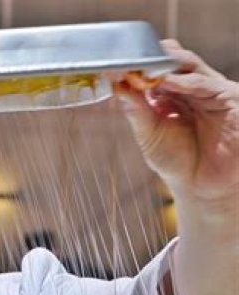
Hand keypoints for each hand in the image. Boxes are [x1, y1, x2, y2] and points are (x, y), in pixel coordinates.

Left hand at [116, 40, 238, 205]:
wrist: (202, 188)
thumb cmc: (177, 161)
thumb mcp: (149, 134)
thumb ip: (137, 110)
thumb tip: (118, 86)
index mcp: (173, 93)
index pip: (157, 69)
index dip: (138, 66)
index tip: (115, 66)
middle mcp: (193, 88)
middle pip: (174, 62)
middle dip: (153, 59)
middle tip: (131, 58)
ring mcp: (213, 91)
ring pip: (190, 68)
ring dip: (167, 66)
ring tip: (145, 69)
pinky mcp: (231, 99)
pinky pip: (209, 84)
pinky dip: (187, 82)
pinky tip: (168, 82)